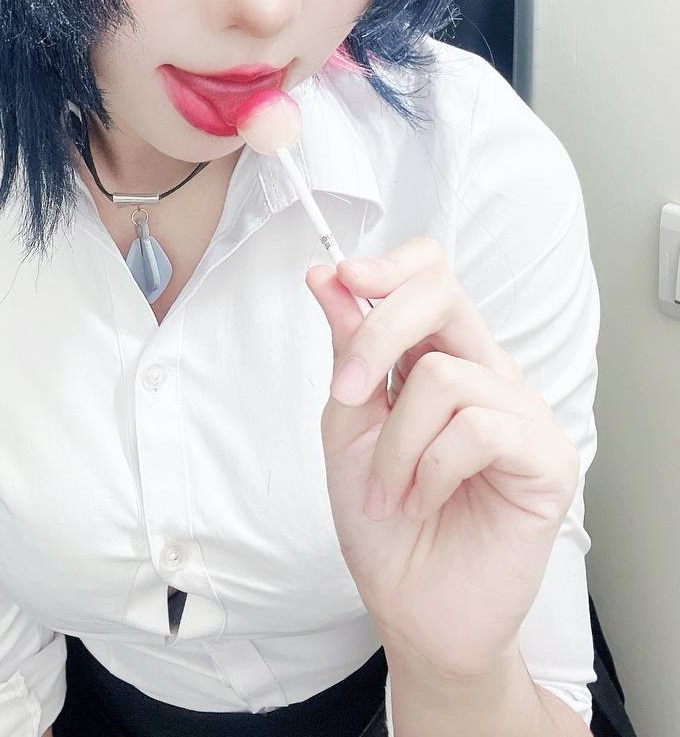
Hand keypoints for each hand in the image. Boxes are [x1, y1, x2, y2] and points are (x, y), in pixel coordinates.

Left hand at [305, 236, 580, 678]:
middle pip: (442, 298)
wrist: (413, 610)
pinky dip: (432, 470)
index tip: (339, 276)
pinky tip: (426, 501)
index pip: (432, 274)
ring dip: (396, 444)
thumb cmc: (383, 522)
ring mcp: (522, 412)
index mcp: (441, 357)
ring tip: (390, 493)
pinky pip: (478, 428)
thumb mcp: (348, 426)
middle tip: (347, 393)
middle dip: (378, 335)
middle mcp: (487, 372)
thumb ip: (347, 353)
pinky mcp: (547, 457)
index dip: (389, 266)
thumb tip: (328, 276)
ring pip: (445, 377)